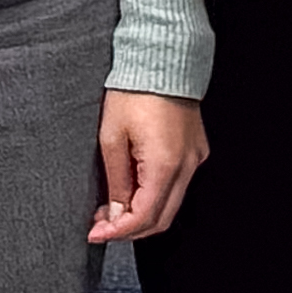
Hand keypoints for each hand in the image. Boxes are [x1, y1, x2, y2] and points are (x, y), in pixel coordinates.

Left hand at [91, 91, 207, 242]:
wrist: (161, 59)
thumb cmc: (133, 91)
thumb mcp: (112, 138)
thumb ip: (116, 181)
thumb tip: (116, 213)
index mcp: (164, 164)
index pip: (144, 216)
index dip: (118, 231)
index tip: (96, 233)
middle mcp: (186, 166)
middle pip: (161, 218)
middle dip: (130, 229)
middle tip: (102, 226)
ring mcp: (194, 158)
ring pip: (171, 204)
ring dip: (142, 213)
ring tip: (113, 208)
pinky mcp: (195, 150)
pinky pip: (178, 184)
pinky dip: (156, 195)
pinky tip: (134, 189)